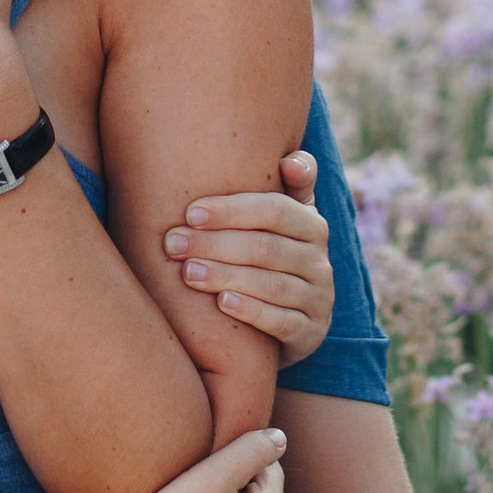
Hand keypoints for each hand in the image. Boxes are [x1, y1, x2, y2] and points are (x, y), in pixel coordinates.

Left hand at [163, 150, 332, 364]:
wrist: (283, 321)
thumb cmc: (263, 255)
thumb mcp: (272, 220)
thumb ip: (276, 186)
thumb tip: (288, 160)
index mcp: (310, 223)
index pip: (275, 209)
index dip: (232, 209)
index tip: (190, 211)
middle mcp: (320, 258)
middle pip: (266, 246)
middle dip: (215, 243)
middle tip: (172, 243)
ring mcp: (320, 297)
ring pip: (273, 283)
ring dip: (226, 275)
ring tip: (187, 272)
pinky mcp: (311, 332)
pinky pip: (283, 321)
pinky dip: (252, 311)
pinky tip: (222, 303)